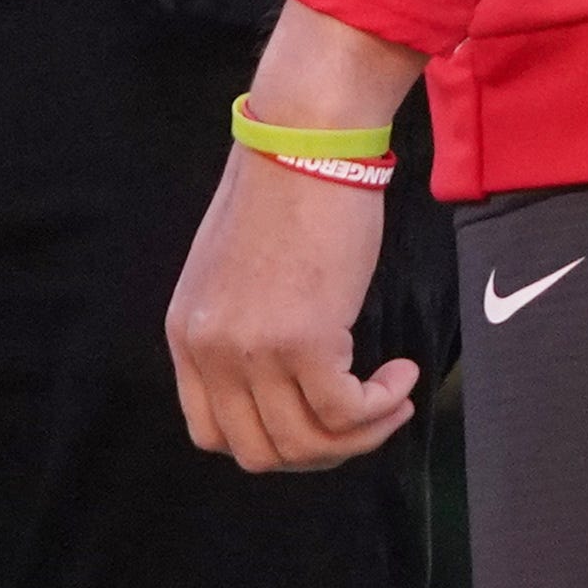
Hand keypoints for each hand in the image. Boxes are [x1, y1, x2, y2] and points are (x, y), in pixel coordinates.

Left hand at [168, 149, 417, 473]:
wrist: (305, 135)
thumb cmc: (284, 187)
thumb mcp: (235, 271)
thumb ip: (241, 327)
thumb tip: (285, 383)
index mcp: (185, 332)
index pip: (212, 434)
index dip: (270, 440)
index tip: (314, 416)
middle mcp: (209, 349)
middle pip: (261, 453)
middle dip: (321, 449)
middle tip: (364, 417)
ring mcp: (253, 349)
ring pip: (307, 445)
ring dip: (361, 434)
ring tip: (392, 395)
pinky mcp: (304, 339)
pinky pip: (347, 414)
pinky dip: (382, 407)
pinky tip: (403, 374)